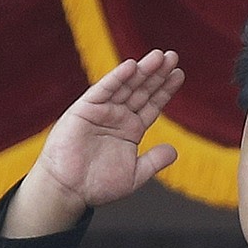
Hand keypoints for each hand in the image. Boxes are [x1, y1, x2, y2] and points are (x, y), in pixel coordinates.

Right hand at [2, 49, 184, 236]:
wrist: (68, 191)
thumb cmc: (98, 185)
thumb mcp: (135, 175)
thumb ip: (154, 161)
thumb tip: (174, 151)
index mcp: (131, 129)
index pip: (152, 104)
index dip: (165, 90)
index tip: (179, 74)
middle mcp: (118, 117)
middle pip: (142, 90)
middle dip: (157, 74)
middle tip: (172, 56)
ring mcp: (102, 112)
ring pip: (126, 87)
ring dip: (142, 70)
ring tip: (159, 56)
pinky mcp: (84, 110)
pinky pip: (103, 91)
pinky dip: (116, 78)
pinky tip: (131, 66)